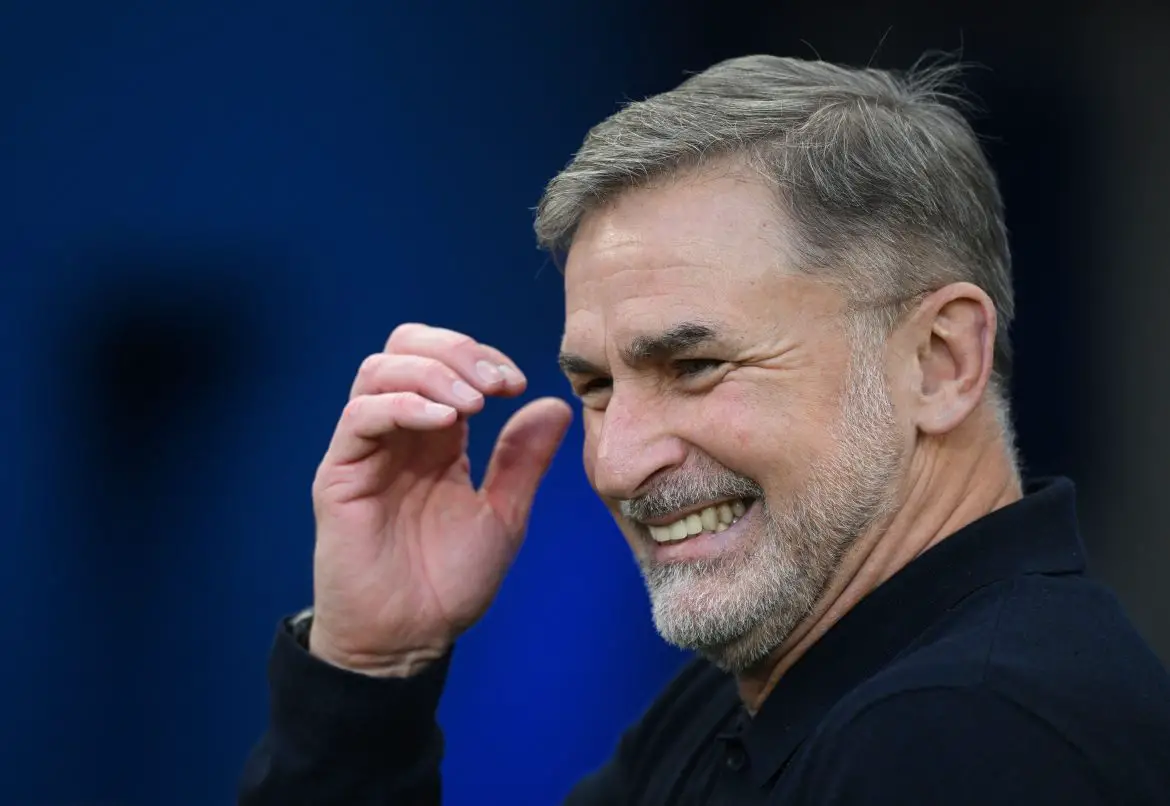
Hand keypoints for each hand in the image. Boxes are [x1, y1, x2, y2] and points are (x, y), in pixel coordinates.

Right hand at [307, 324, 571, 675]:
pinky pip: (360, 417)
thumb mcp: (503, 514)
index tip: (517, 383)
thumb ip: (522, 460)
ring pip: (379, 371)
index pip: (445, 360)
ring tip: (473, 405)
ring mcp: (365, 450)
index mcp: (436, 435)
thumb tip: (553, 405)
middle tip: (495, 383)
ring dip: (432, 373)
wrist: (409, 639)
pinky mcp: (339, 475)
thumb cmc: (448, 581)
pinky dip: (403, 406)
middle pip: (406, 347)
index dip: (480, 356)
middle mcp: (398, 432)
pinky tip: (444, 425)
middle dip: (455, 350)